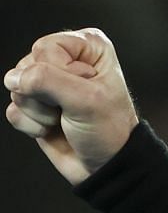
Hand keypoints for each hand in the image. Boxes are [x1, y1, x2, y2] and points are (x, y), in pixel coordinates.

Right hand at [4, 28, 138, 184]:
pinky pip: (13, 109)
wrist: (106, 166)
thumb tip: (13, 78)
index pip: (46, 48)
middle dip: (46, 95)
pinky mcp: (34, 104)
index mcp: (88, 46)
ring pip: (16, 87)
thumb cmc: (109, 131)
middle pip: (27, 66)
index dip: (60, 74)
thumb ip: (47, 80)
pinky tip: (52, 128)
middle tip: (72, 108)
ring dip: (40, 112)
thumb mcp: (86, 100)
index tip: (86, 91)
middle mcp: (66, 58)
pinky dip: (31, 124)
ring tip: (64, 118)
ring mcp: (47, 81)